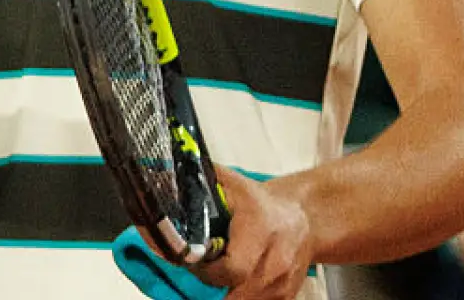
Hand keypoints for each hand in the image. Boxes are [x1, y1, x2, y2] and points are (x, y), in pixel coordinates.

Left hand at [192, 167, 314, 299]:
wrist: (302, 217)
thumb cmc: (260, 202)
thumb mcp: (229, 183)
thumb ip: (197, 181)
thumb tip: (160, 177)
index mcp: (260, 228)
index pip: (233, 268)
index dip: (207, 271)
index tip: (193, 262)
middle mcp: (277, 258)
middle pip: (238, 291)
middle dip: (213, 285)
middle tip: (201, 270)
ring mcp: (284, 281)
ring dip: (226, 293)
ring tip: (217, 274)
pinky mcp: (286, 294)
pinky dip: (240, 296)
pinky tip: (233, 283)